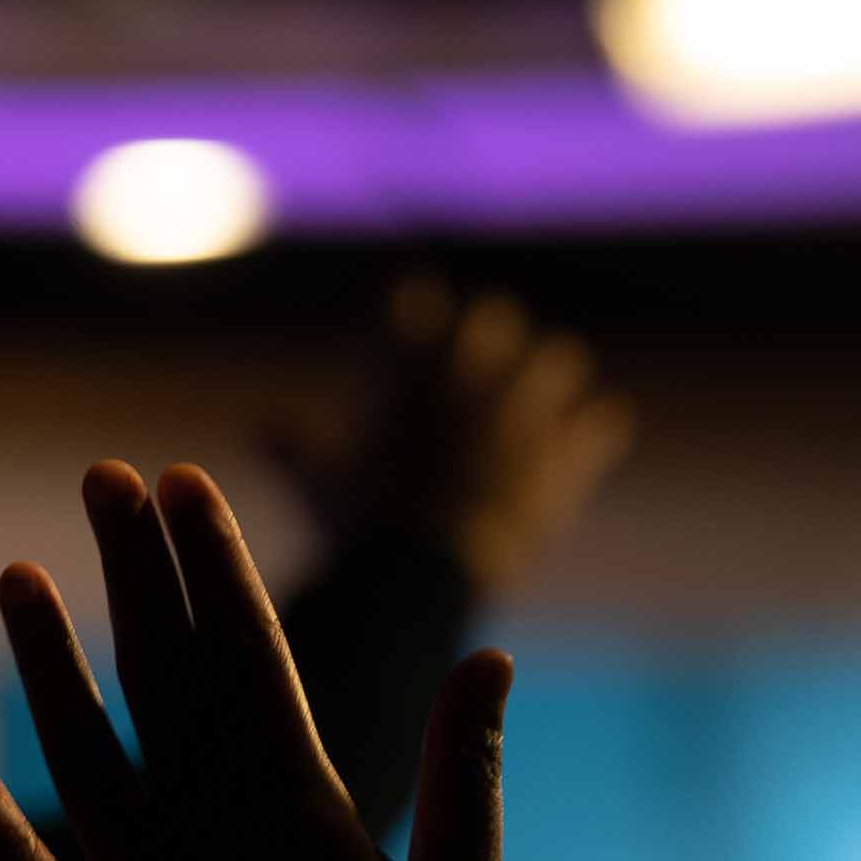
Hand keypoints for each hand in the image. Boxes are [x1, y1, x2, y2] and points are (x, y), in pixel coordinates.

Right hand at [267, 277, 634, 588]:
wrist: (432, 558)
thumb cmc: (366, 517)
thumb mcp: (318, 479)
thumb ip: (294, 447)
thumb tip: (260, 427)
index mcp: (417, 369)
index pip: (419, 310)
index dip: (417, 310)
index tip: (415, 302)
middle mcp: (479, 376)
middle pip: (496, 321)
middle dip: (490, 334)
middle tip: (489, 342)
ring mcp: (529, 411)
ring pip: (558, 360)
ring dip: (550, 373)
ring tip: (552, 378)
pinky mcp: (569, 454)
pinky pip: (601, 423)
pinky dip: (597, 428)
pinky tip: (599, 425)